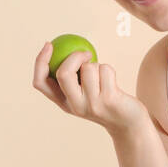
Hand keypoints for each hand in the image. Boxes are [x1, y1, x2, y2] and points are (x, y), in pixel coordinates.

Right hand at [32, 42, 147, 134]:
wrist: (127, 123)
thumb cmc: (103, 100)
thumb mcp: (83, 93)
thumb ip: (72, 77)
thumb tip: (58, 45)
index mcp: (63, 103)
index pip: (40, 83)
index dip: (40, 61)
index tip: (49, 44)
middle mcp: (75, 106)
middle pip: (64, 73)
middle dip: (74, 57)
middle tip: (86, 54)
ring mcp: (92, 104)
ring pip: (88, 68)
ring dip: (97, 65)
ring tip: (103, 77)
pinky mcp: (109, 100)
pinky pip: (105, 70)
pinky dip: (109, 69)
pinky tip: (113, 81)